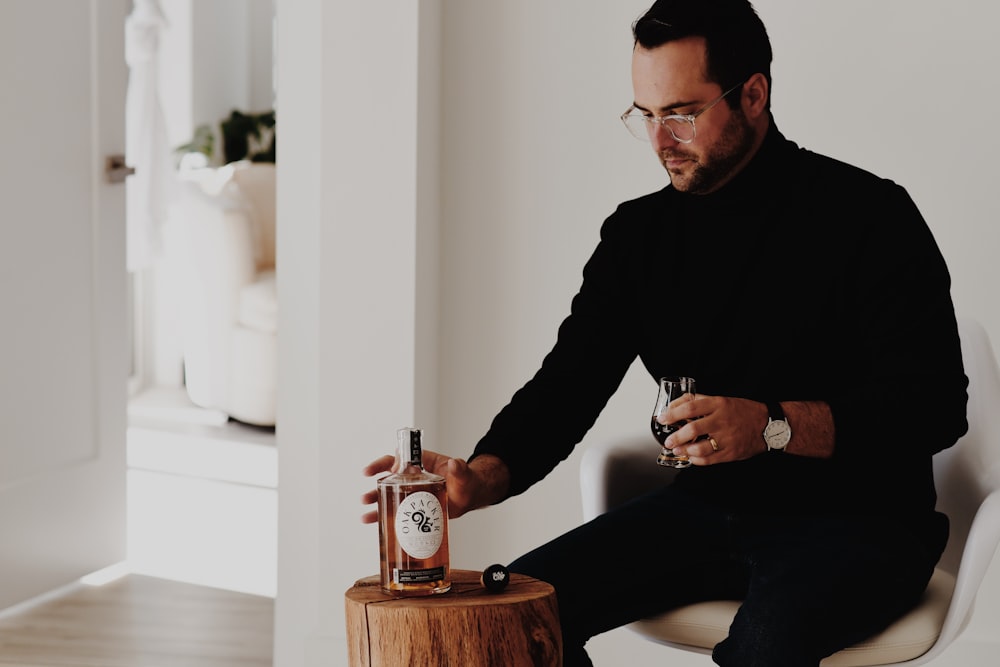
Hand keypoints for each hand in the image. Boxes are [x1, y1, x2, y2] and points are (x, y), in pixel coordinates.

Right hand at [360, 450, 509, 523]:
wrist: (469, 496)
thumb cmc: (466, 481)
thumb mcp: (463, 474)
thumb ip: (459, 468)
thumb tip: (454, 463)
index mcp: (422, 462)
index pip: (401, 457)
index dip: (390, 462)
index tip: (384, 471)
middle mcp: (414, 474)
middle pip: (389, 474)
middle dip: (376, 483)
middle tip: (366, 496)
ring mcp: (412, 490)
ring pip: (389, 492)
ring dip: (375, 501)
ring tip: (365, 513)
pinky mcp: (413, 505)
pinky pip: (395, 508)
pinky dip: (383, 515)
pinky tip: (373, 523)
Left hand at [662, 394, 768, 464]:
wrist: (768, 425)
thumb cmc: (742, 411)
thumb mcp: (722, 400)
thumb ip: (698, 401)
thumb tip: (674, 405)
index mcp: (718, 404)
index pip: (690, 407)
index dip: (673, 414)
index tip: (663, 419)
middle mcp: (722, 421)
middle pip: (693, 429)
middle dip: (676, 436)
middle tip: (667, 440)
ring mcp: (727, 438)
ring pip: (700, 448)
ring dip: (684, 450)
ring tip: (677, 449)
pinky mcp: (731, 453)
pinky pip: (709, 460)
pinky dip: (696, 460)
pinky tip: (691, 457)